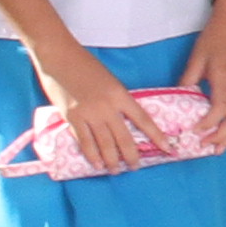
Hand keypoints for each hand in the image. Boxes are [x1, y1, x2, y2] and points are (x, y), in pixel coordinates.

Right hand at [45, 44, 153, 173]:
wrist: (58, 56)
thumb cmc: (83, 64)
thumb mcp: (108, 80)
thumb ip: (116, 99)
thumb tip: (122, 119)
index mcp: (120, 94)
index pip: (143, 119)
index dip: (156, 136)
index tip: (167, 148)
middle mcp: (107, 106)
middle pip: (125, 138)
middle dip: (132, 156)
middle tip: (135, 166)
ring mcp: (89, 113)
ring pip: (105, 144)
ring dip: (112, 160)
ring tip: (116, 170)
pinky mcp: (73, 118)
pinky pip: (85, 142)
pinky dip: (92, 155)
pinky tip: (97, 164)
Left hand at [190, 0, 225, 145]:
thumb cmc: (215, 36)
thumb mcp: (197, 57)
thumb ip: (188, 80)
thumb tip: (178, 99)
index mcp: (225, 78)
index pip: (220, 109)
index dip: (208, 124)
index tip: (195, 132)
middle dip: (221, 137)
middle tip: (205, 147)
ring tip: (217, 148)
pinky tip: (225, 132)